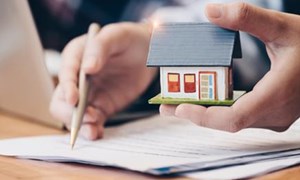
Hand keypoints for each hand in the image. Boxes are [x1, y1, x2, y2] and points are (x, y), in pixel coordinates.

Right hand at [50, 22, 156, 139]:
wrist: (148, 52)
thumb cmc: (129, 39)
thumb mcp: (116, 36)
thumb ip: (100, 48)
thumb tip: (87, 68)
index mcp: (76, 57)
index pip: (65, 74)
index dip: (67, 88)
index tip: (74, 100)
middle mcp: (78, 79)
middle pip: (62, 100)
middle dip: (70, 113)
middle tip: (88, 118)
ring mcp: (90, 95)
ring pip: (75, 115)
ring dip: (81, 125)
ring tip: (93, 131)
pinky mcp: (102, 106)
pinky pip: (93, 121)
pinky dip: (93, 129)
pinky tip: (98, 132)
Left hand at [160, 2, 299, 131]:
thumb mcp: (284, 26)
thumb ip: (248, 18)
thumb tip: (210, 11)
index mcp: (276, 96)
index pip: (233, 119)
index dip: (202, 117)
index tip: (177, 108)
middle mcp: (274, 114)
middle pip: (227, 123)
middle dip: (196, 115)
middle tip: (167, 105)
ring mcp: (275, 117)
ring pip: (233, 122)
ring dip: (206, 113)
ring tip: (180, 102)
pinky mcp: (274, 113)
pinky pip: (241, 116)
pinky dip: (221, 109)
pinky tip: (206, 99)